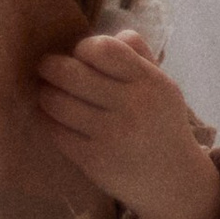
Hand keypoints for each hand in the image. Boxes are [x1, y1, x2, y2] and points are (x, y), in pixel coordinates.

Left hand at [36, 30, 219, 218]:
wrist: (174, 182)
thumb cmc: (161, 123)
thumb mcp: (161, 84)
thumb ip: (136, 53)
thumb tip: (103, 36)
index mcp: (150, 82)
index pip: (103, 49)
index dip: (84, 47)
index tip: (80, 56)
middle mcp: (133, 107)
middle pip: (72, 74)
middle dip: (50, 66)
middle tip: (45, 67)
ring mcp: (113, 136)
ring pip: (59, 103)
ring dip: (46, 94)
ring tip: (47, 92)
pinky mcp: (96, 162)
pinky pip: (58, 133)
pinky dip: (49, 121)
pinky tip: (51, 118)